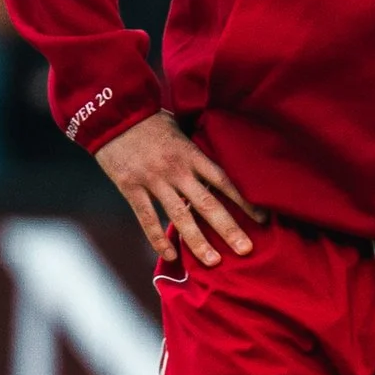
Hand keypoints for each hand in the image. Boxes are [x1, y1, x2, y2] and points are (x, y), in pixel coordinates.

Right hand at [94, 112, 261, 267]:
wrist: (111, 113)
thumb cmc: (148, 118)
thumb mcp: (179, 126)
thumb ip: (195, 147)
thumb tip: (216, 157)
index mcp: (190, 153)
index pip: (223, 181)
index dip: (244, 201)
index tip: (262, 220)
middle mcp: (176, 169)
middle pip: (207, 203)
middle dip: (228, 228)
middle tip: (246, 250)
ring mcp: (153, 180)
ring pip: (180, 216)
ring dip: (198, 241)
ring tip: (214, 262)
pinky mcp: (131, 188)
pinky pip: (147, 218)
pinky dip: (158, 239)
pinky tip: (171, 256)